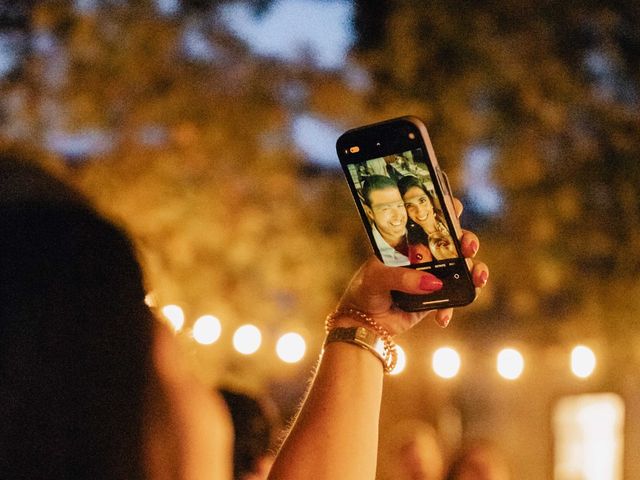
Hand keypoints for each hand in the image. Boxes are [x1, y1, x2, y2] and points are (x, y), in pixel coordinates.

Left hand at [336, 199, 487, 334]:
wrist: (365, 322)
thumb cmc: (365, 290)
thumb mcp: (376, 278)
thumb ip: (402, 278)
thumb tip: (434, 283)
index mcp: (409, 242)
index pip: (430, 220)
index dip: (445, 210)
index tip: (454, 208)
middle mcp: (426, 255)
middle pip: (455, 242)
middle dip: (468, 241)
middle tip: (468, 247)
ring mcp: (435, 276)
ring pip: (464, 269)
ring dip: (475, 271)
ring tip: (477, 280)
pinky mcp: (438, 298)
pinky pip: (455, 299)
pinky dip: (451, 308)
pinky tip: (441, 318)